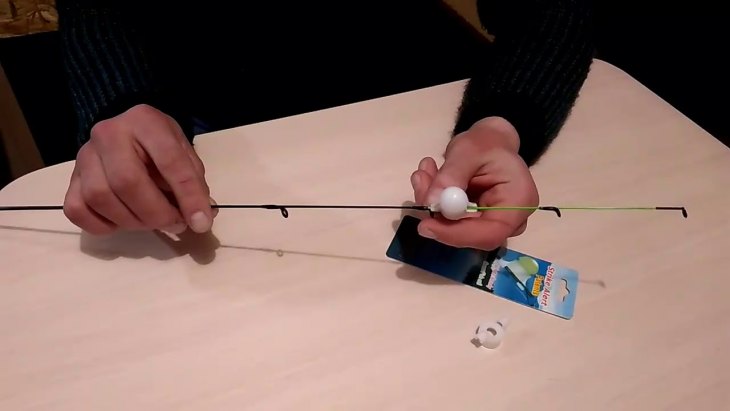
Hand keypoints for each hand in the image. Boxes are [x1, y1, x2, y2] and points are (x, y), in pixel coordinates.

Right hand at [63, 104, 216, 234]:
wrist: (128, 131)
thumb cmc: (159, 145)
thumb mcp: (184, 152)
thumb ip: (193, 182)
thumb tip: (200, 219)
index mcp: (145, 121)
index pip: (169, 161)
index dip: (188, 196)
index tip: (201, 223)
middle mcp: (108, 133)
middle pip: (127, 182)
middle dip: (156, 213)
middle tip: (175, 223)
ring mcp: (84, 155)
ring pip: (100, 198)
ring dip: (132, 221)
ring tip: (152, 221)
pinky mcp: (70, 178)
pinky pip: (77, 210)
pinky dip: (102, 225)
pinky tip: (123, 221)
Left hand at [410, 116, 538, 249]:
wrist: (491, 143)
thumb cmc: (487, 143)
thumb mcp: (468, 151)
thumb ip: (451, 176)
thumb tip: (431, 202)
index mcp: (518, 203)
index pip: (489, 234)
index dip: (456, 234)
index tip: (425, 225)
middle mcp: (509, 221)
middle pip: (469, 234)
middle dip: (438, 215)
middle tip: (420, 183)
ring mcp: (491, 224)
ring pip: (454, 229)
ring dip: (432, 205)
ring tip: (424, 172)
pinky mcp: (475, 224)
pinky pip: (449, 222)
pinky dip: (435, 203)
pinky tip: (429, 178)